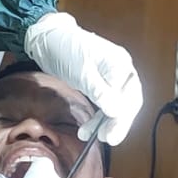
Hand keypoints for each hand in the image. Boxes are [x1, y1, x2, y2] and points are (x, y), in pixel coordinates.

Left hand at [22, 12, 143, 143]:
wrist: (47, 38)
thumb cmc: (65, 48)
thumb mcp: (82, 72)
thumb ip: (100, 92)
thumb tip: (117, 112)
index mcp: (120, 64)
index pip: (130, 96)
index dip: (123, 117)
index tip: (112, 133)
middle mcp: (119, 71)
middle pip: (126, 102)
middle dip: (117, 123)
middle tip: (107, 139)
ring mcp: (109, 78)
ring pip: (114, 106)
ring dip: (105, 122)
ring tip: (91, 136)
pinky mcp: (97, 84)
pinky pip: (103, 104)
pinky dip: (97, 116)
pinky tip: (87, 128)